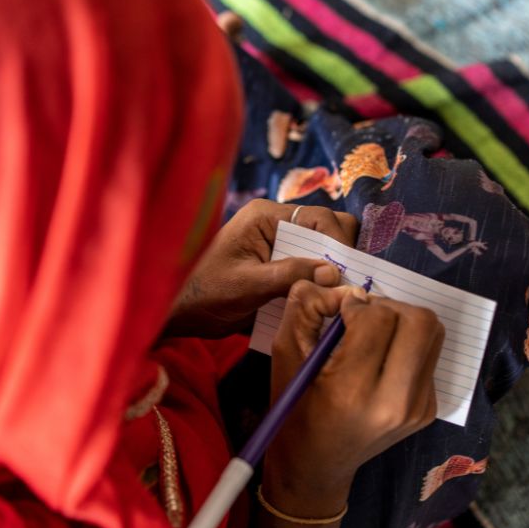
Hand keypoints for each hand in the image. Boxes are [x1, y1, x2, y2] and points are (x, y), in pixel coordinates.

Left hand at [165, 200, 358, 337]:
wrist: (180, 311)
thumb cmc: (204, 292)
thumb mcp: (247, 284)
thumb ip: (289, 274)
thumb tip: (332, 271)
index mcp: (266, 215)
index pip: (320, 217)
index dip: (339, 242)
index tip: (348, 271)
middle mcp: (276, 224)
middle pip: (328, 229)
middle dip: (341, 254)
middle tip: (348, 283)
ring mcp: (279, 245)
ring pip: (323, 249)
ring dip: (333, 270)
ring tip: (341, 294)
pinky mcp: (280, 266)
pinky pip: (311, 268)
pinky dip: (320, 282)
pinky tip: (324, 300)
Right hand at [262, 282, 443, 516]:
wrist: (316, 465)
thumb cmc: (295, 408)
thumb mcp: (284, 353)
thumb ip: (306, 306)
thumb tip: (345, 288)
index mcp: (353, 390)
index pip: (378, 318)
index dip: (357, 305)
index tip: (340, 315)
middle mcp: (395, 402)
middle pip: (420, 320)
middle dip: (389, 307)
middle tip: (364, 317)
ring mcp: (417, 408)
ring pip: (432, 333)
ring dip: (403, 321)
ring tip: (375, 333)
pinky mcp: (428, 410)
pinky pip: (429, 355)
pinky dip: (407, 345)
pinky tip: (382, 359)